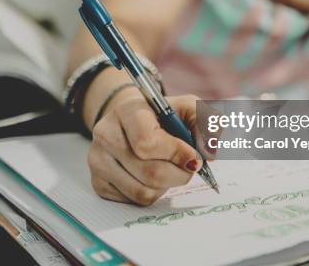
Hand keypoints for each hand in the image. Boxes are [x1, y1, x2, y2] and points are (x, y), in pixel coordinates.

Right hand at [88, 91, 205, 205]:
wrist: (130, 120)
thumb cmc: (162, 115)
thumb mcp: (187, 107)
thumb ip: (207, 122)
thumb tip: (210, 151)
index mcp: (127, 111)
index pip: (147, 143)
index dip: (176, 154)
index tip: (194, 157)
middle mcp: (106, 134)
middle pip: (150, 173)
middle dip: (179, 174)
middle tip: (188, 166)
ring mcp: (98, 160)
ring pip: (143, 191)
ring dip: (167, 186)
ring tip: (167, 168)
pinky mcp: (98, 182)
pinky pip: (134, 201)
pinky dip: (152, 193)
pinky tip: (150, 176)